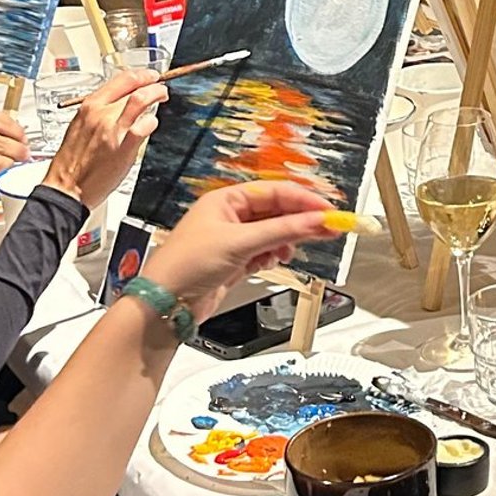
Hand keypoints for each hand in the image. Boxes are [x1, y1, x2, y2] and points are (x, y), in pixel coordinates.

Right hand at [43, 69, 168, 207]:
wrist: (66, 188)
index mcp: (89, 106)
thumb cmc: (72, 162)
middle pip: (134, 88)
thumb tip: (120, 104)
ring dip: (156, 95)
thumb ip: (100, 113)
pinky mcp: (124, 147)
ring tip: (162, 97)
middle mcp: (100, 114)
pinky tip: (151, 124)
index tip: (149, 76)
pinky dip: (152, 121)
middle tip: (160, 88)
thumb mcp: (80, 127)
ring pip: (141, 100)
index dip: (140, 75)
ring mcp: (113, 129)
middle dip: (152, 85)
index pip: (121, 80)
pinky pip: (145, 125)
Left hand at [152, 180, 335, 316]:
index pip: (275, 192)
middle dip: (301, 221)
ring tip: (290, 250)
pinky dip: (273, 256)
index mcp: (226, 200)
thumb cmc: (186, 264)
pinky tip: (273, 260)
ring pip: (273, 234)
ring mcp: (232, 240)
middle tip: (329, 228)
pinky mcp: (234, 262)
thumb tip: (317, 220)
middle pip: (277, 212)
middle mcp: (230, 217)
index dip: (305, 201)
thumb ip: (283, 230)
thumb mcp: (240, 242)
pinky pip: (264, 252)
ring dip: (286, 241)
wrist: (165, 303)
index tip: (330, 211)